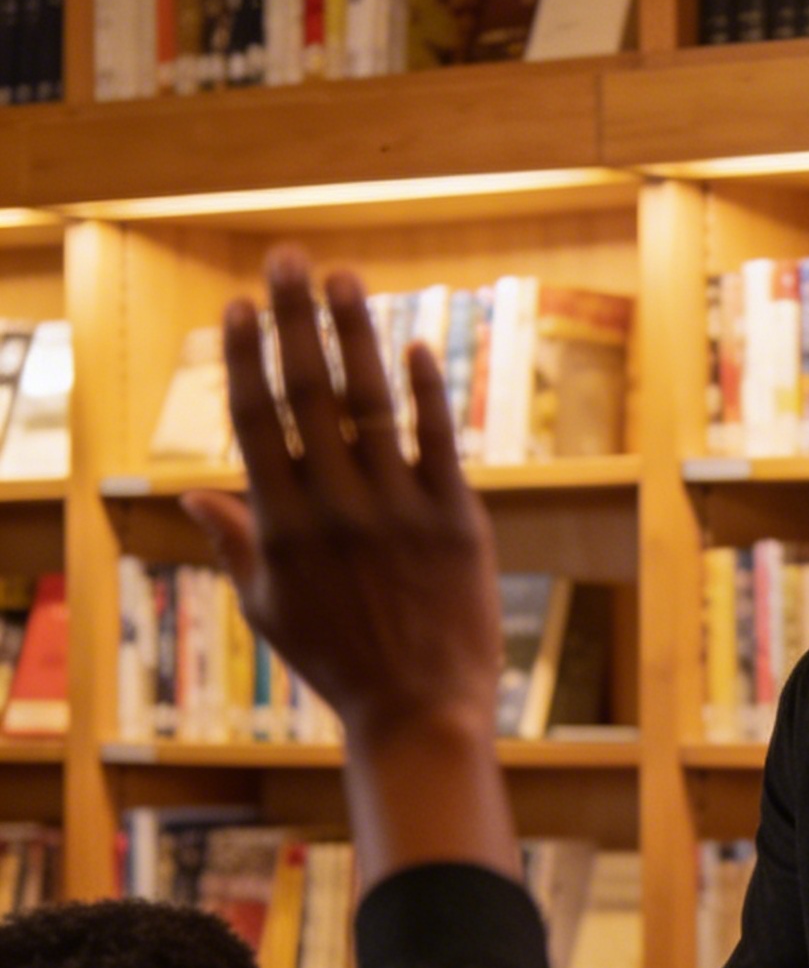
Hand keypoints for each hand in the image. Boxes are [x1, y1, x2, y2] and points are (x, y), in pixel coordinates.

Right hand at [183, 248, 519, 886]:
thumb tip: (193, 495)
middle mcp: (335, 507)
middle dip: (294, 318)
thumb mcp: (270, 608)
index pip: (255, 422)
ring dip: (356, 333)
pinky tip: (418, 344)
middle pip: (308, 393)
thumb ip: (236, 543)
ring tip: (343, 277)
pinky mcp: (456, 520)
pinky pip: (440, 441)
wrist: (419, 709)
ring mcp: (398, 510)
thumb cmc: (339, 662)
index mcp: (282, 526)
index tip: (237, 306)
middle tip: (286, 257)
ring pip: (372, 403)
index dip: (246, 357)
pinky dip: (428, 391)